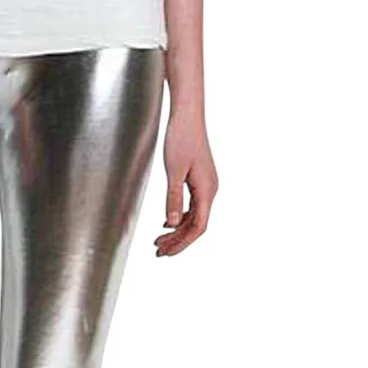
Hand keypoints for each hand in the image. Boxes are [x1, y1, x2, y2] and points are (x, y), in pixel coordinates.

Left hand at [155, 109, 217, 255]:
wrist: (187, 114)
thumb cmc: (181, 138)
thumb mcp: (174, 172)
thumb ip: (173, 199)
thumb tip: (172, 224)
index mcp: (207, 190)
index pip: (198, 227)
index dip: (182, 243)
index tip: (167, 253)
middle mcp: (210, 190)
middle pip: (195, 225)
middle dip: (177, 241)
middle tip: (158, 252)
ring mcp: (206, 185)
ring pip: (193, 217)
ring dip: (176, 231)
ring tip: (158, 242)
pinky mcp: (199, 180)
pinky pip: (192, 207)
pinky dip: (179, 218)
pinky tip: (166, 224)